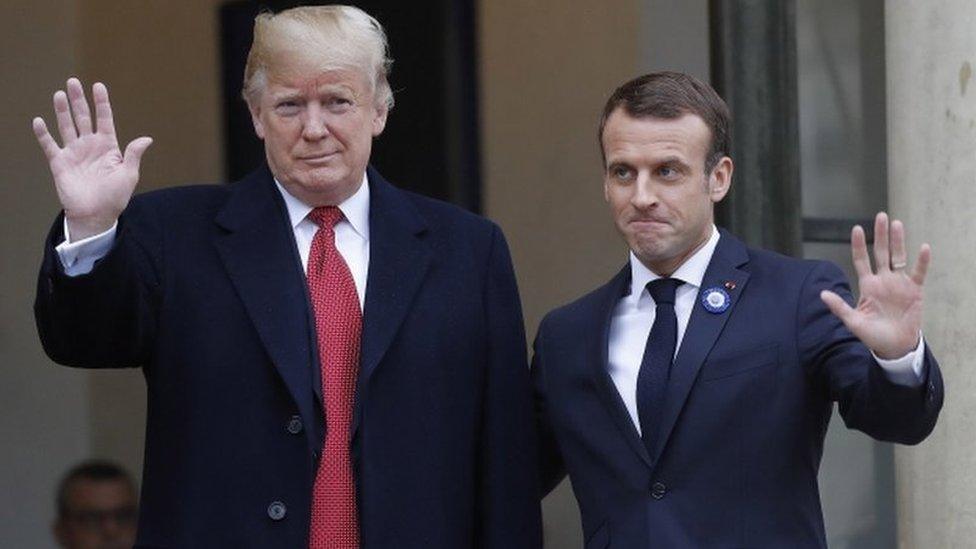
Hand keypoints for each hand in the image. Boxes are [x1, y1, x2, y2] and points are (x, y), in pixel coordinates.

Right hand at [32, 77, 152, 239]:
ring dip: (62, 111)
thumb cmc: (115, 197)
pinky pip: (49, 145)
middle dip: (78, 100)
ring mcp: (74, 153)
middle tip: (73, 82)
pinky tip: (39, 121)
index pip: (104, 119)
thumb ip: (134, 154)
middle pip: (83, 117)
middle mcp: (90, 146)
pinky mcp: (59, 163)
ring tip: (59, 94)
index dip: (101, 102)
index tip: (98, 85)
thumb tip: (147, 138)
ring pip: (66, 126)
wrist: (95, 215)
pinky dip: (43, 133)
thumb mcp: (129, 175)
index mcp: (108, 147)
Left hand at [820, 212, 930, 358]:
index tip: (855, 229)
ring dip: (898, 241)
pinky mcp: (914, 290)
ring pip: (899, 257)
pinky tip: (923, 248)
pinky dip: (922, 261)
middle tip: (881, 216)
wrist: (894, 346)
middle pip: (881, 252)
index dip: (858, 245)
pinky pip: (919, 272)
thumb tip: (822, 294)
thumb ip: (839, 307)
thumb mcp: (853, 321)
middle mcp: (883, 280)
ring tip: (897, 224)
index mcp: (867, 285)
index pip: (861, 260)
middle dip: (881, 235)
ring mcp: (899, 283)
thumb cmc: (872, 335)